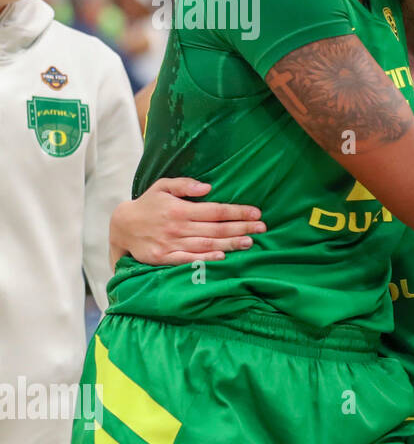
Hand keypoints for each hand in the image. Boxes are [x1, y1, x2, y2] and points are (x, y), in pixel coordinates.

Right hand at [111, 178, 265, 265]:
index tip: (256, 212)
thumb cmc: (148, 204)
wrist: (121, 227)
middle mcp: (177, 227)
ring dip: (230, 244)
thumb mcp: (162, 187)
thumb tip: (208, 187)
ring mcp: (171, 244)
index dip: (237, 212)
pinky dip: (205, 258)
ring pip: (206, 244)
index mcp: (179, 209)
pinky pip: (188, 259)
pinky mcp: (164, 258)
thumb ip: (184, 185)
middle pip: (216, 228)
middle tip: (262, 228)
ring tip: (250, 242)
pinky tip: (222, 256)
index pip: (215, 210)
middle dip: (241, 228)